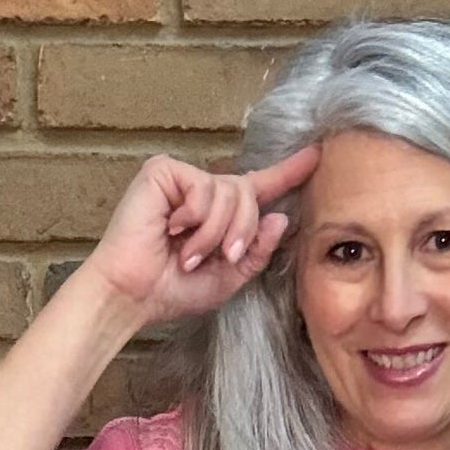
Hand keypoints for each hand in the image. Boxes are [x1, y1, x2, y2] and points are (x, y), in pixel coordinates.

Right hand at [88, 143, 322, 329]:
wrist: (133, 294)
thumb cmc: (171, 290)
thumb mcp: (228, 278)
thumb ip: (257, 251)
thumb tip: (279, 218)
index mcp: (220, 215)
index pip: (259, 188)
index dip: (288, 171)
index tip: (316, 155)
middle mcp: (204, 191)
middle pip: (248, 193)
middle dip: (241, 230)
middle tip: (221, 257)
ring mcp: (183, 179)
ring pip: (229, 192)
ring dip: (215, 233)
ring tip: (189, 254)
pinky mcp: (163, 171)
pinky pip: (203, 188)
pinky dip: (194, 219)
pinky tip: (171, 231)